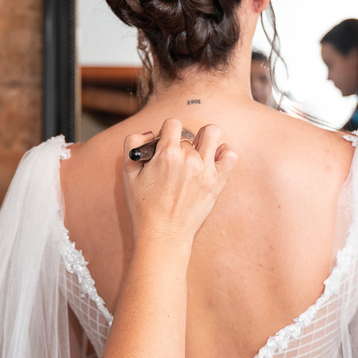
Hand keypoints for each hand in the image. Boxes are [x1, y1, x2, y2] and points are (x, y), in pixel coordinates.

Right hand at [122, 118, 234, 245]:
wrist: (163, 235)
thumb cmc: (143, 205)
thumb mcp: (128, 172)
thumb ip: (132, 143)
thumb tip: (149, 132)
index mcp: (166, 153)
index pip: (172, 123)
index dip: (166, 132)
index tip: (163, 147)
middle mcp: (188, 158)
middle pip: (189, 134)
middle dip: (181, 144)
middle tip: (174, 163)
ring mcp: (206, 169)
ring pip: (212, 134)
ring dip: (204, 139)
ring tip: (197, 153)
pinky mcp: (218, 181)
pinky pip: (230, 153)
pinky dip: (223, 152)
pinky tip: (212, 160)